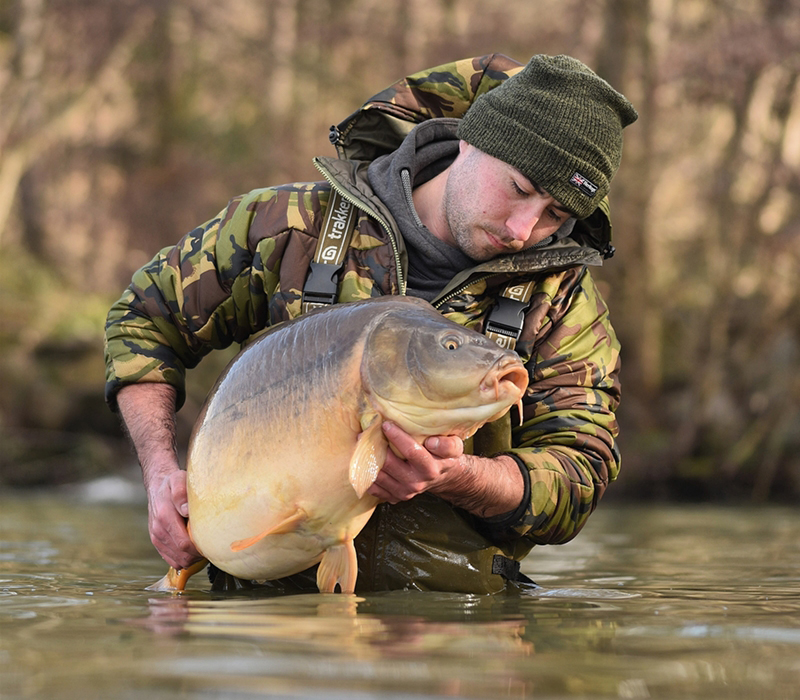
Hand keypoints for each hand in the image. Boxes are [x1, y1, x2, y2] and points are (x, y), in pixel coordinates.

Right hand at [146, 466, 202, 569]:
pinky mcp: (157, 542)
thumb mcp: (178, 480)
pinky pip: (172, 560)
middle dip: (199, 555)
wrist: (157, 485)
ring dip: (192, 558)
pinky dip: (184, 559)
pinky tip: (193, 549)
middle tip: (212, 546)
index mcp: (165, 517)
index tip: (213, 544)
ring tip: (203, 547)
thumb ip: (181, 493)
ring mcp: (157, 538)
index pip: (184, 544)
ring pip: (178, 561)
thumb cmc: (172, 483)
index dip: (200, 549)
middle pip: (183, 556)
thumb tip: (186, 511)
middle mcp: (159, 530)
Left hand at [367, 421, 524, 517]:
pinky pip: (373, 487)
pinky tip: (365, 461)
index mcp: (430, 468)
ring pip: (377, 475)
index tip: (386, 423)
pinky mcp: (393, 497)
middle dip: (375, 446)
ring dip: (367, 459)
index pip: (411, 451)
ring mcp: (403, 492)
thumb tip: (432, 442)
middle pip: (388, 463)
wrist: (443, 477)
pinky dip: (366, 473)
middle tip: (366, 432)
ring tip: (362, 444)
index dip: (396, 436)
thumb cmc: (445, 456)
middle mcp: (415, 483)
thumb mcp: (455, 446)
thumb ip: (448, 444)